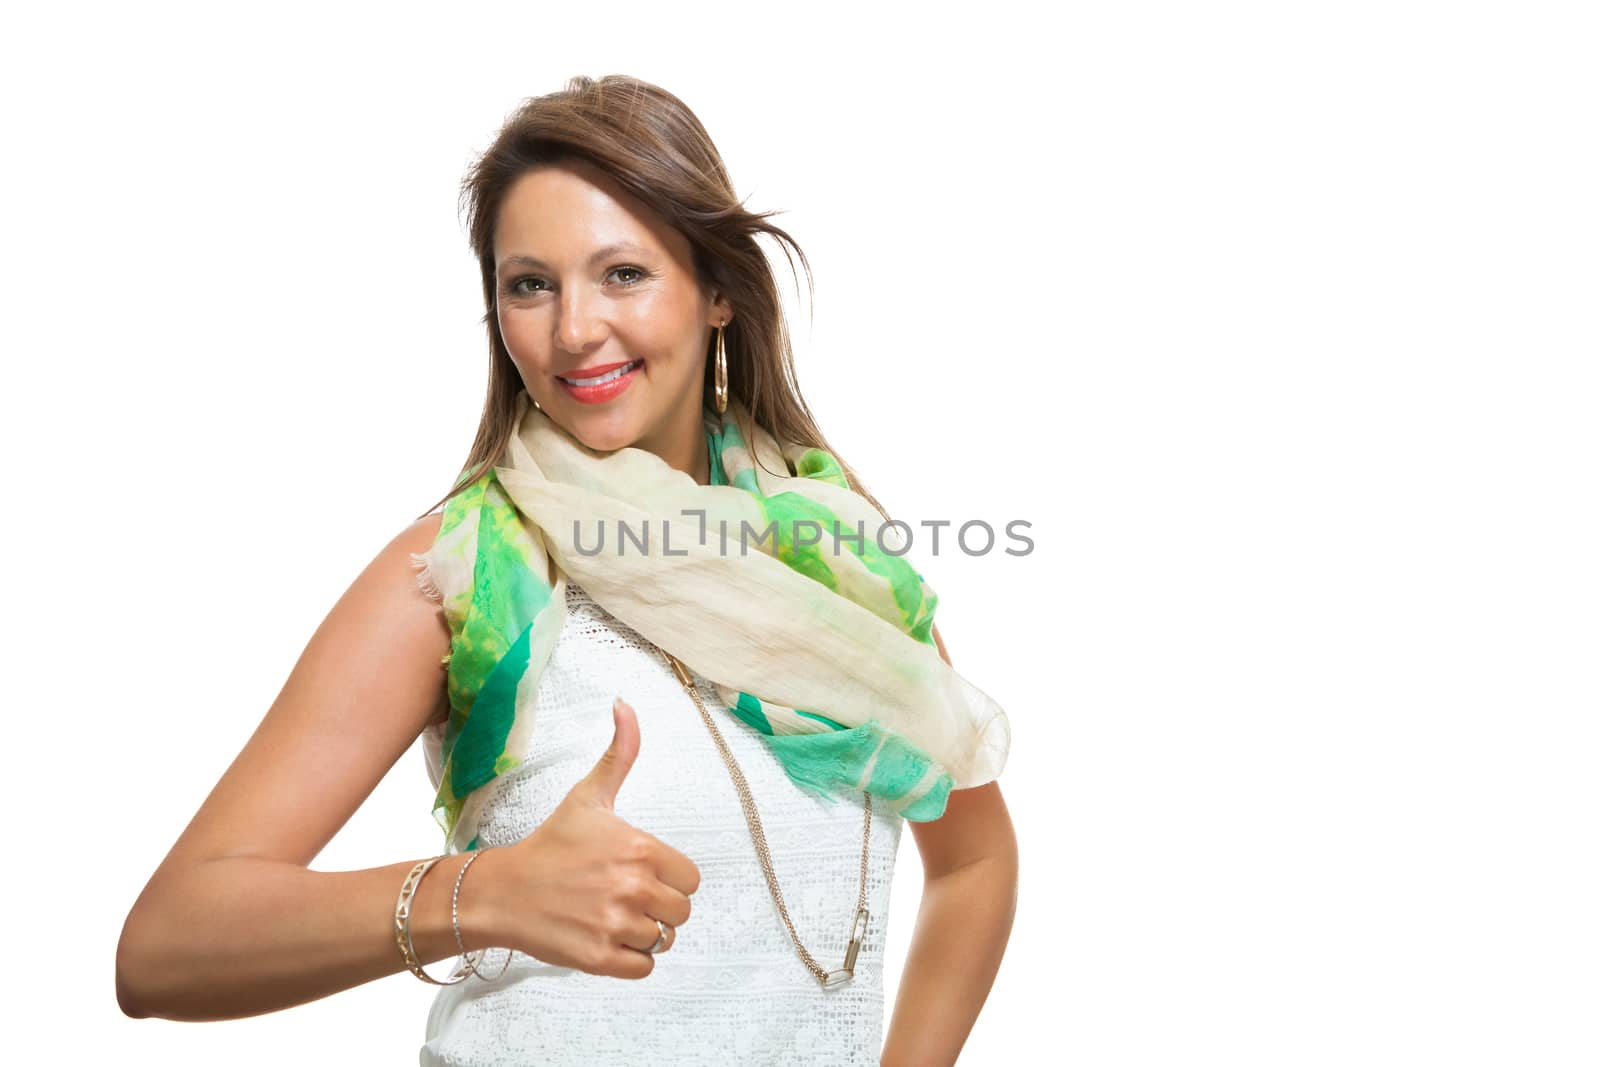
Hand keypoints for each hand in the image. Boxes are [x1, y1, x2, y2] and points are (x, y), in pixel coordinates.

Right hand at [473, 697, 700, 978]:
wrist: (503, 891)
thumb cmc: (552, 843)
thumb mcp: (589, 795)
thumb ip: (620, 752)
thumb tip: (625, 704)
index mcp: (640, 848)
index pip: (690, 879)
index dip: (670, 878)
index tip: (641, 873)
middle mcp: (632, 887)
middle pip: (681, 912)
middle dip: (659, 907)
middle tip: (626, 897)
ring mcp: (615, 925)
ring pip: (663, 940)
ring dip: (643, 933)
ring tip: (612, 916)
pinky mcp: (599, 958)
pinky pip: (644, 968)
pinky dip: (631, 960)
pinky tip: (607, 939)